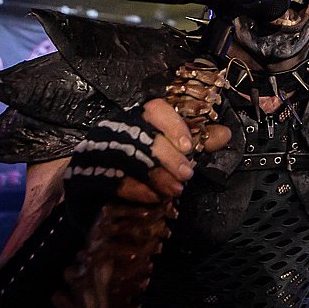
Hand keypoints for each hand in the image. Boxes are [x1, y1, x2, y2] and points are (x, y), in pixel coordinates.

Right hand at [63, 100, 230, 225]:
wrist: (94, 194)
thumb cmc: (137, 169)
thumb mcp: (168, 153)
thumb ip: (195, 143)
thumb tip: (225, 134)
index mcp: (136, 118)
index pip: (154, 108)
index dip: (174, 125)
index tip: (190, 148)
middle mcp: (113, 129)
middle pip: (144, 136)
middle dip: (170, 157)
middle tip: (188, 175)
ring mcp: (95, 151)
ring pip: (129, 157)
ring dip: (157, 176)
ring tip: (175, 191)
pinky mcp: (83, 175)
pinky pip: (112, 180)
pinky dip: (136, 190)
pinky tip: (153, 199)